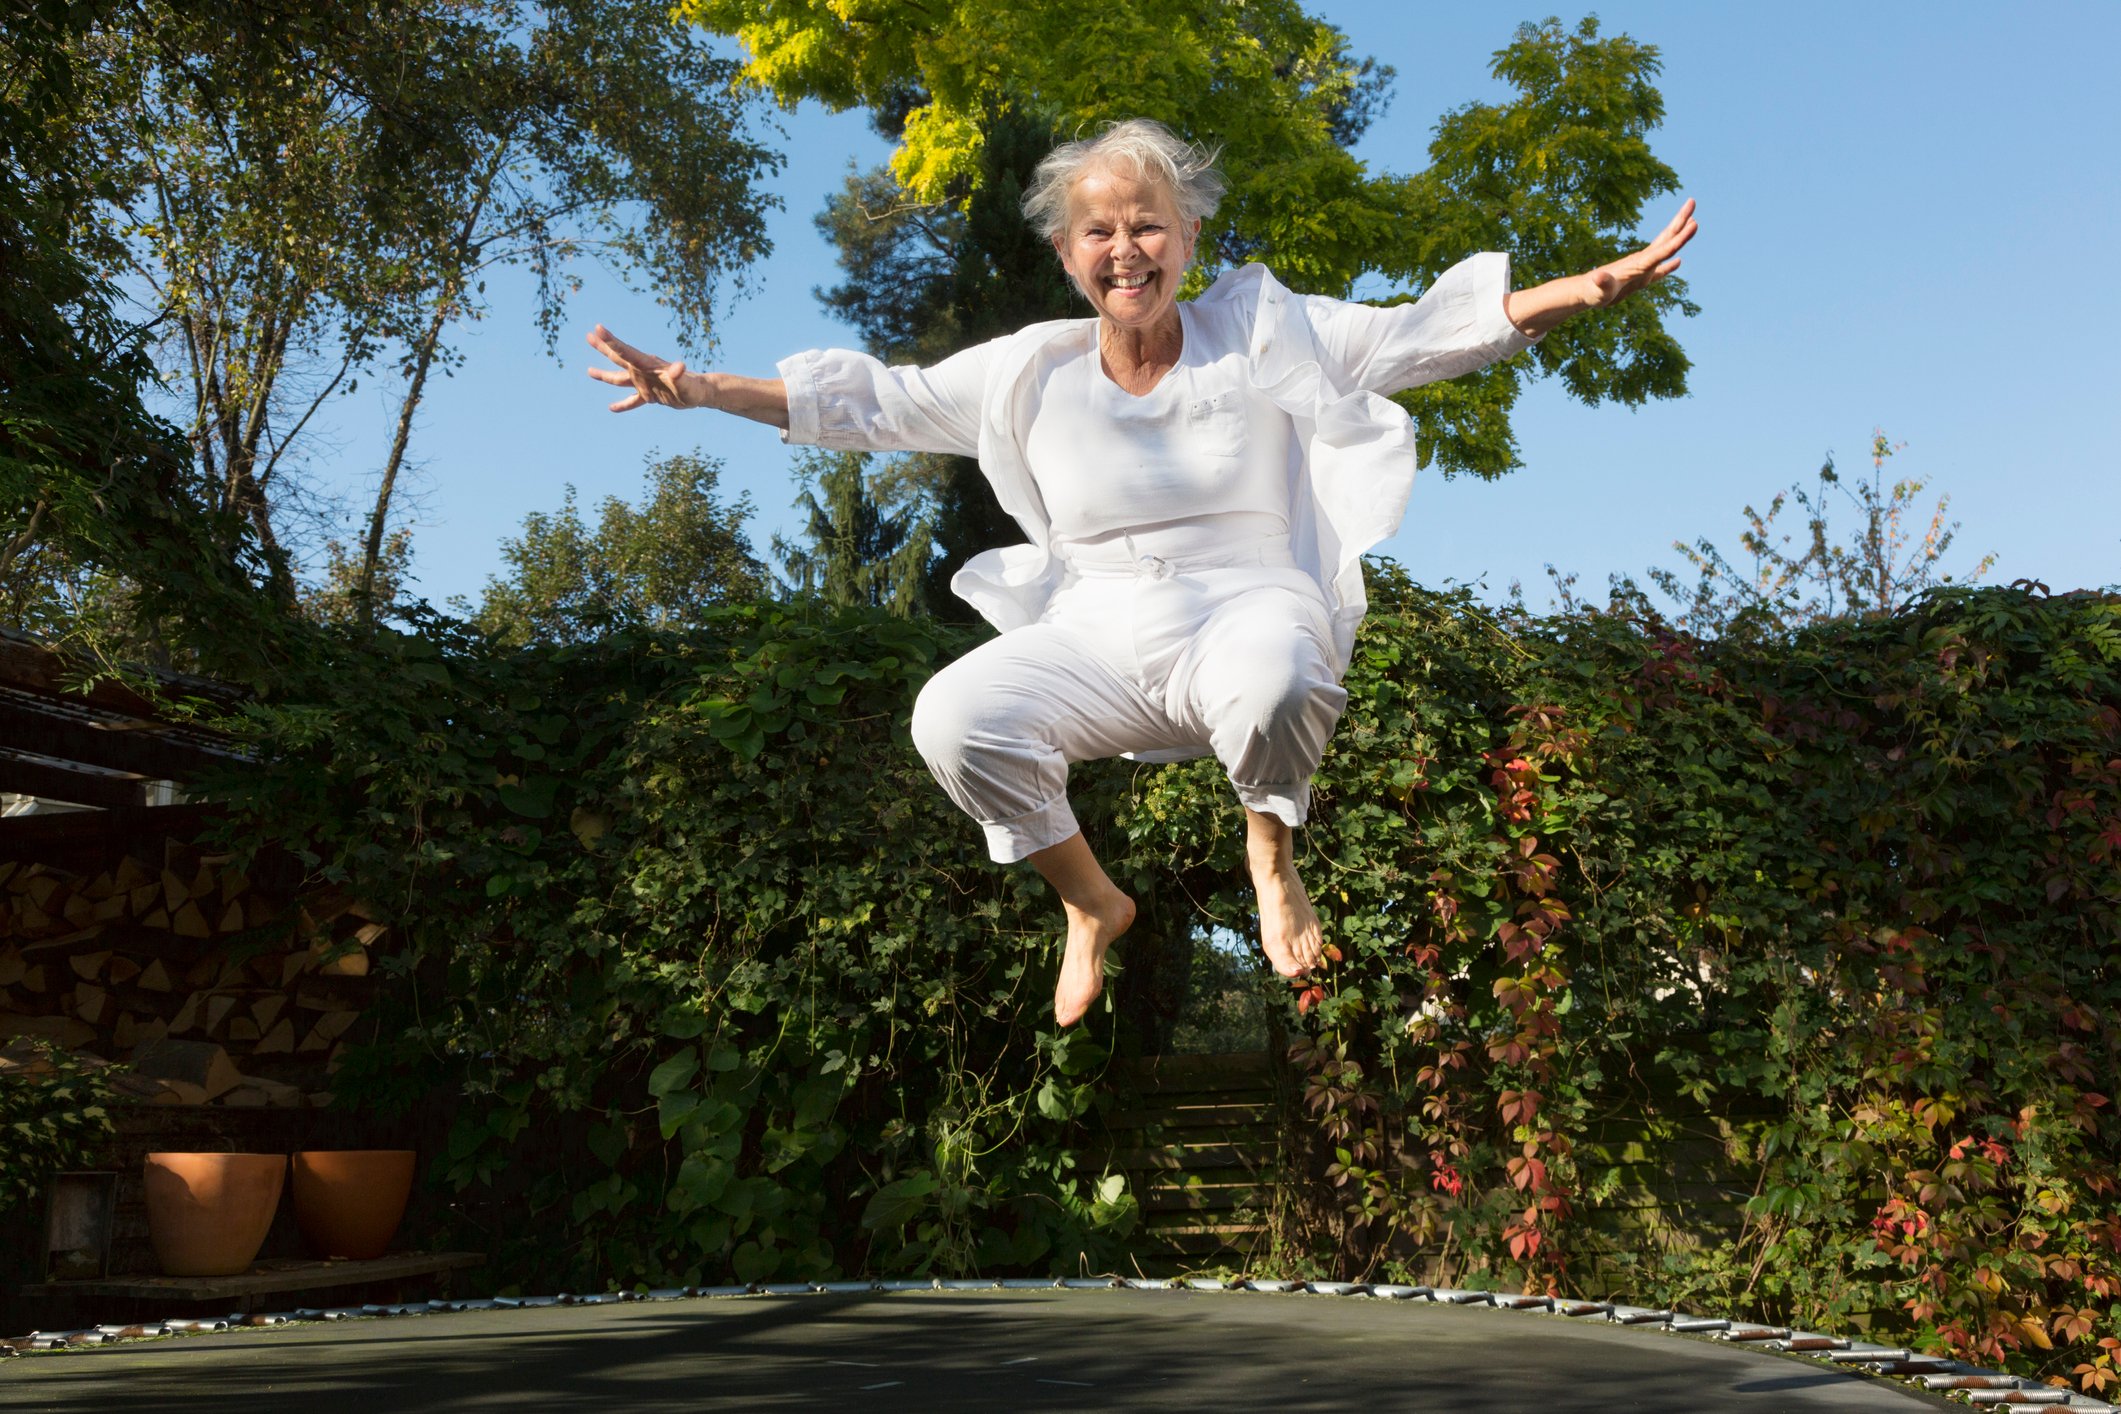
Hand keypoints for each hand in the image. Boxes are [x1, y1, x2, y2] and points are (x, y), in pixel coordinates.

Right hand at [586, 324, 705, 411]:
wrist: (701, 392)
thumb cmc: (695, 386)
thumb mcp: (687, 382)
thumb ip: (680, 374)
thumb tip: (678, 367)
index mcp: (647, 365)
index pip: (626, 351)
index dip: (611, 341)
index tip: (597, 328)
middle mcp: (643, 371)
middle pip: (619, 358)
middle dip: (604, 347)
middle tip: (589, 335)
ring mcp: (645, 383)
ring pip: (620, 378)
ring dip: (604, 375)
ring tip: (589, 371)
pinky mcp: (650, 396)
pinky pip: (632, 401)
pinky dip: (623, 405)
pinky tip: (611, 409)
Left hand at [1583, 198, 1696, 307]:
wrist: (1584, 291)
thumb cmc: (1592, 291)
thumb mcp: (1598, 289)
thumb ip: (1601, 283)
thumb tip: (1598, 276)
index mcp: (1639, 263)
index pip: (1664, 249)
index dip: (1681, 238)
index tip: (1695, 222)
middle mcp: (1643, 261)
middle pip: (1667, 238)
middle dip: (1680, 220)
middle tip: (1692, 200)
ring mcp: (1642, 268)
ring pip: (1665, 248)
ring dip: (1679, 235)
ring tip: (1693, 222)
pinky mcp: (1639, 278)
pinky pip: (1659, 270)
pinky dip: (1670, 266)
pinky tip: (1678, 262)